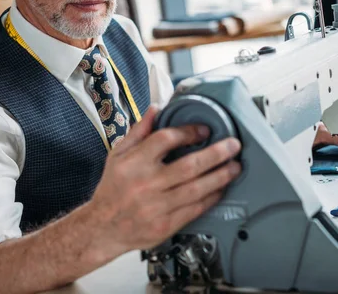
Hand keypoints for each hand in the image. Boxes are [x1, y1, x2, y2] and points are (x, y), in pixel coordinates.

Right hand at [89, 105, 241, 254]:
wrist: (103, 227)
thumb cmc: (112, 189)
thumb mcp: (117, 155)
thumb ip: (138, 131)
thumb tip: (156, 110)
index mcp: (133, 163)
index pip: (165, 140)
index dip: (188, 132)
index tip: (203, 130)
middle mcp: (146, 184)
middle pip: (189, 166)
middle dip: (216, 154)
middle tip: (233, 145)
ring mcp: (157, 206)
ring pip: (197, 189)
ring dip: (220, 176)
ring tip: (234, 166)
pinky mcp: (166, 225)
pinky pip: (195, 209)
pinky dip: (212, 198)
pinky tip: (221, 188)